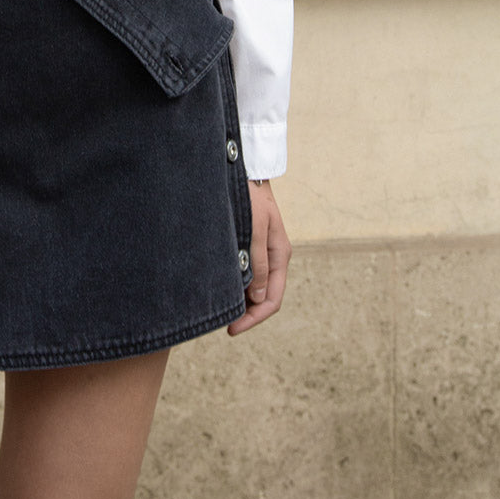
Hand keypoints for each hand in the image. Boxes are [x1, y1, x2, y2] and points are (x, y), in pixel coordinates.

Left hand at [227, 178, 290, 335]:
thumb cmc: (250, 195)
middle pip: (264, 296)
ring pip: (254, 285)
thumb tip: (259, 297)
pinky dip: (236, 284)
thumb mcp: (256, 228)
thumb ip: (257, 261)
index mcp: (279, 255)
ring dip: (241, 300)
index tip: (233, 329)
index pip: (272, 299)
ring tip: (220, 309)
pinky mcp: (248, 243)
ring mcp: (261, 250)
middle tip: (224, 324)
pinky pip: (245, 271)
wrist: (244, 170)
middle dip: (247, 313)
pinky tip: (220, 287)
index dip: (254, 318)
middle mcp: (272, 257)